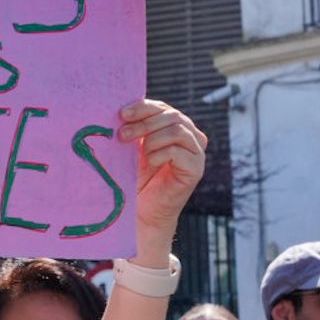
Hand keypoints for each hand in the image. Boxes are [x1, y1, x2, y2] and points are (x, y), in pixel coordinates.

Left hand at [118, 99, 205, 248]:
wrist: (142, 212)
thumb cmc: (136, 179)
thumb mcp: (134, 148)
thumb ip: (136, 128)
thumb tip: (123, 110)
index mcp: (176, 127)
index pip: (163, 108)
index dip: (143, 107)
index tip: (122, 114)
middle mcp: (191, 137)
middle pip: (172, 115)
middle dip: (144, 123)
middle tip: (123, 135)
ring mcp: (196, 153)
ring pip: (177, 130)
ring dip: (152, 139)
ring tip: (139, 154)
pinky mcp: (196, 169)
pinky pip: (179, 150)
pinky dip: (160, 154)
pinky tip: (151, 164)